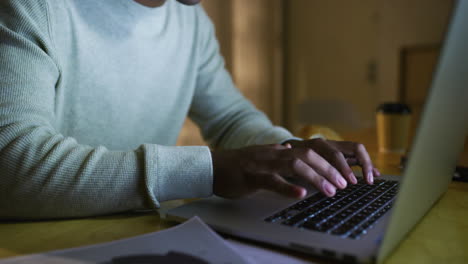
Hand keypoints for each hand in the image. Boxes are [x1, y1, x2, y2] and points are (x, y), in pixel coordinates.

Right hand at [211, 139, 379, 198]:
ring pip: (294, 165)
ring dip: (315, 177)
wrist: (213, 166)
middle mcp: (274, 153)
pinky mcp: (250, 176)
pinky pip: (271, 180)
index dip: (331, 161)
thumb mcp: (264, 158)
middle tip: (345, 184)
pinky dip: (287, 187)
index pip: (312, 151)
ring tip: (331, 191)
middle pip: (308, 155)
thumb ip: (281, 156)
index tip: (346, 175)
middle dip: (330, 169)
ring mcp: (262, 163)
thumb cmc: (239, 166)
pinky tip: (300, 194)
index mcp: (280, 150)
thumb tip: (296, 154)